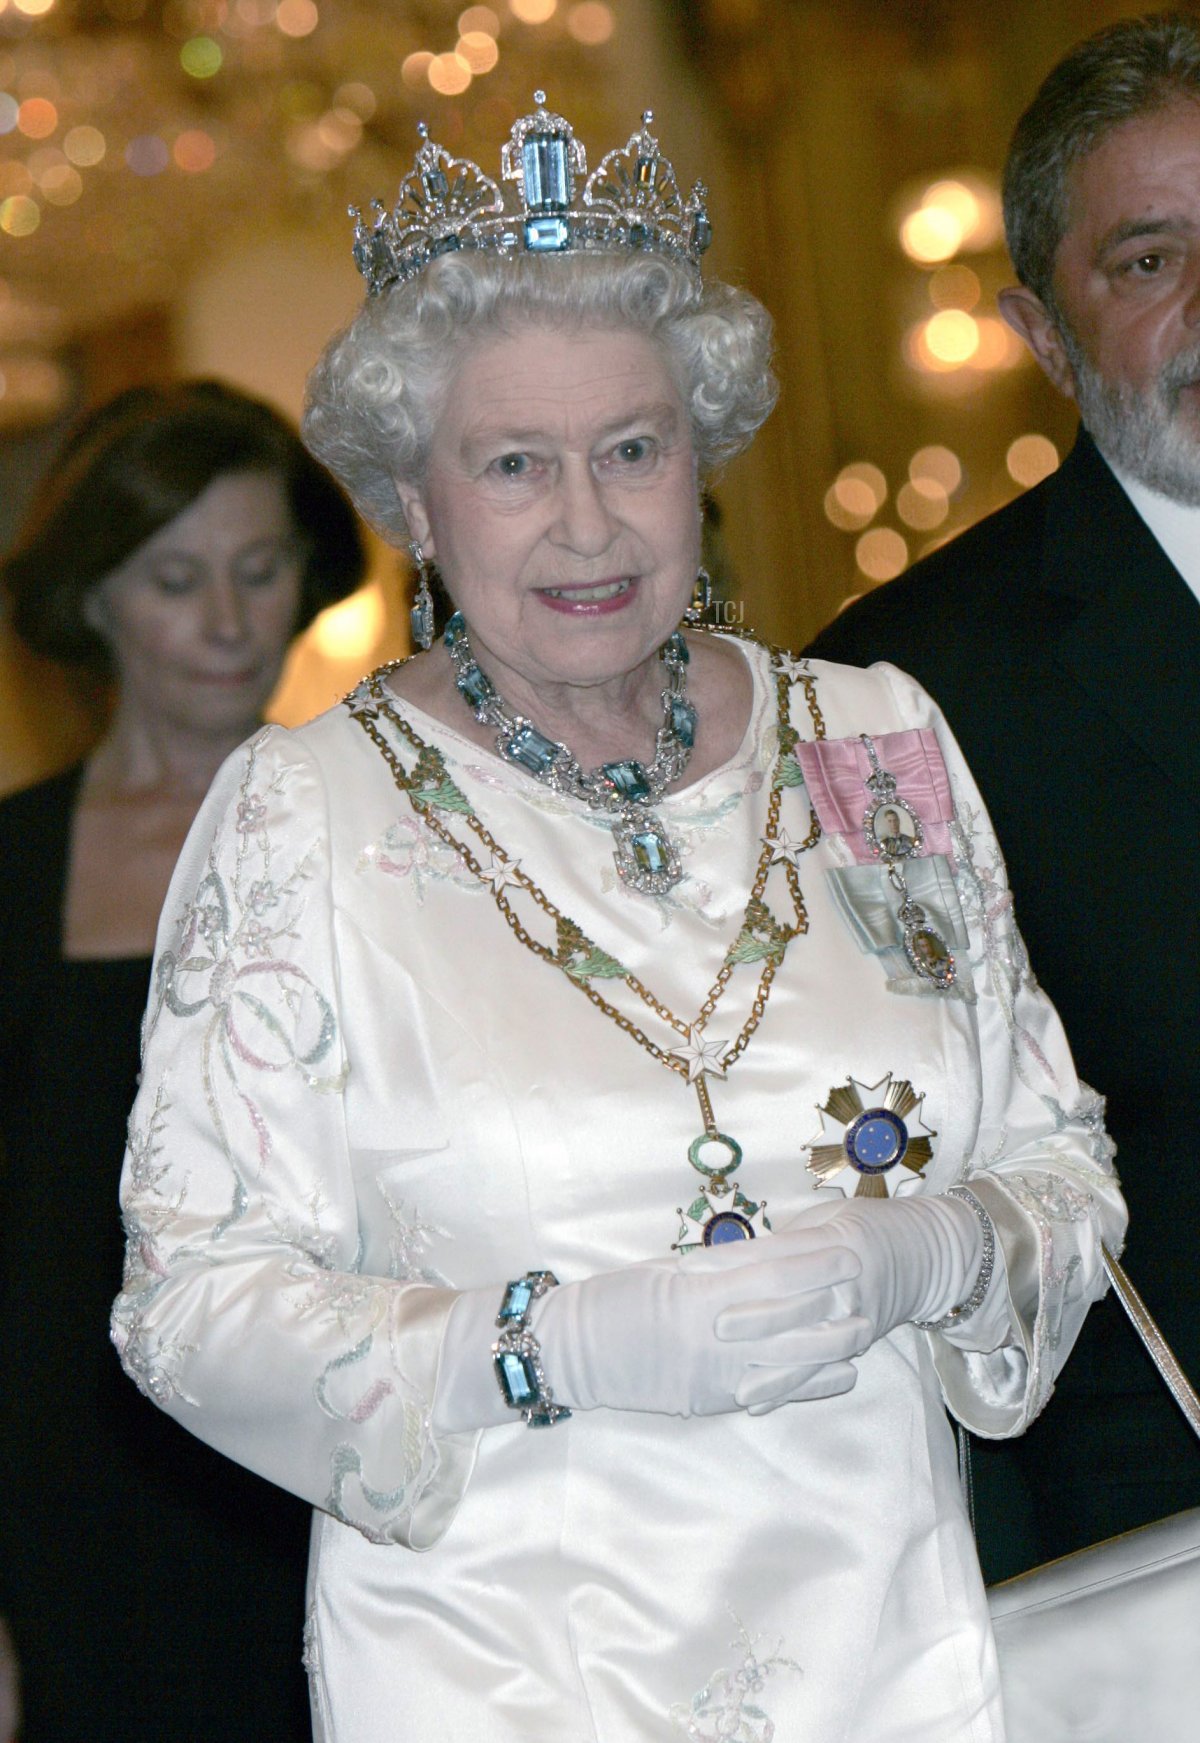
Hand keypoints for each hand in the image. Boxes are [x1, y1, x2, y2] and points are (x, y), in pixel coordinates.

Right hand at [543, 1236, 874, 1417]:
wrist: (574, 1353)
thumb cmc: (615, 1300)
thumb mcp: (666, 1271)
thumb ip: (717, 1268)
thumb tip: (767, 1254)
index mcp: (700, 1296)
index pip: (771, 1275)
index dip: (814, 1262)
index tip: (846, 1246)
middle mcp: (713, 1338)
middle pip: (788, 1317)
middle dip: (831, 1298)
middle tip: (868, 1280)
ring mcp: (714, 1376)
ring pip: (788, 1360)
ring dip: (831, 1345)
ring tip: (864, 1329)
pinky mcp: (711, 1402)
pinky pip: (770, 1393)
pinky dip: (807, 1384)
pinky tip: (837, 1374)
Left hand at [714, 1193, 983, 1371]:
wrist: (923, 1253)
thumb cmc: (860, 1226)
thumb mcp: (824, 1218)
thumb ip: (784, 1240)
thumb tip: (729, 1257)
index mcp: (830, 1241)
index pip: (773, 1253)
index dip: (730, 1260)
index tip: (689, 1267)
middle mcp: (842, 1281)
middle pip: (791, 1300)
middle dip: (752, 1315)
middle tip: (711, 1325)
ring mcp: (852, 1317)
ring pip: (807, 1346)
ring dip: (771, 1367)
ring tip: (735, 1384)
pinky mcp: (855, 1344)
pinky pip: (819, 1371)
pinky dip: (788, 1389)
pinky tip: (755, 1401)